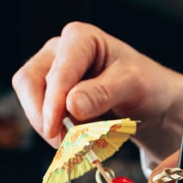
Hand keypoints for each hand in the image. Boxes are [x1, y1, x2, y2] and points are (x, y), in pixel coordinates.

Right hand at [11, 22, 182, 156]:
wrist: (152, 98)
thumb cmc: (146, 83)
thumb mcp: (133, 85)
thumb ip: (103, 93)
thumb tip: (71, 105)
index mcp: (81, 38)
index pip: (57, 71)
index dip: (52, 102)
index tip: (55, 130)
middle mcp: (60, 50)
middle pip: (30, 82)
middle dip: (43, 115)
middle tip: (64, 143)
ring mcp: (53, 71)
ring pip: (32, 100)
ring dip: (50, 126)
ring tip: (78, 144)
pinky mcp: (52, 94)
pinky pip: (41, 113)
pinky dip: (56, 130)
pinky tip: (77, 140)